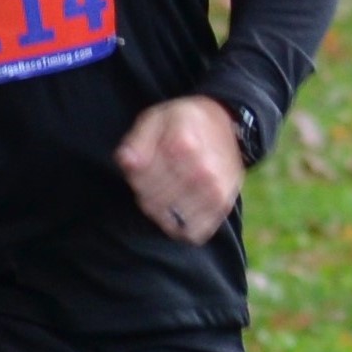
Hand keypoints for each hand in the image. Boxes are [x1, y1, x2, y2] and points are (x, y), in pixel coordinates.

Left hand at [117, 96, 244, 243]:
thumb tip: (127, 162)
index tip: (142, 168)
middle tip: (155, 180)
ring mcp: (215, 191)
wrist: (224, 124)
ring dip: (162, 212)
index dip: (135, 177)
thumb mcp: (156, 120)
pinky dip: (182, 226)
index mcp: (182, 145)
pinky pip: (193, 232)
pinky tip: (180, 208)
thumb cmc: (183, 123)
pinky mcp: (223, 206)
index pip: (141, 180)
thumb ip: (138, 141)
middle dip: (146, 194)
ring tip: (167, 193)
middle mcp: (202, 170)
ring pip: (169, 220)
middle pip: (153, 202)